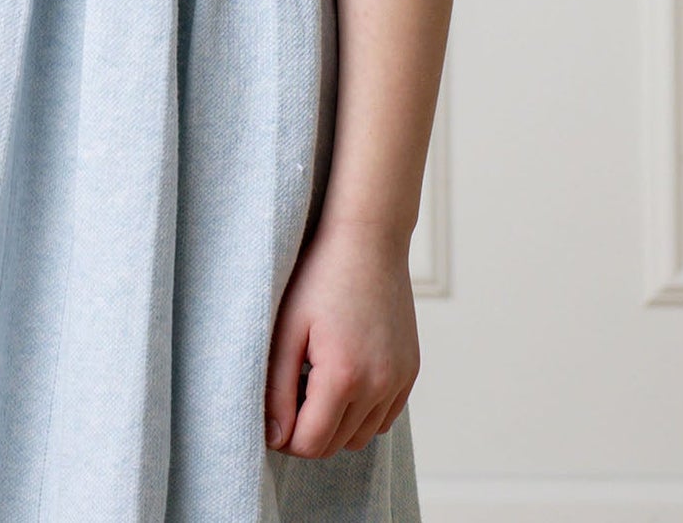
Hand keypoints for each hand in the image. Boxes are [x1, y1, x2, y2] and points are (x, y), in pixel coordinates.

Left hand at [264, 214, 418, 457]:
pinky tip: (343, 378)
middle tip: (290, 391)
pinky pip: (384, 417)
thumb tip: (274, 439)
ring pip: (362, 436)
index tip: (272, 413)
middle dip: (308, 430)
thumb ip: (277, 389)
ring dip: (336, 424)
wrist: (368, 238)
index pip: (311, 444)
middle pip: (336, 444)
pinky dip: (362, 412)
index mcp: (344, 376)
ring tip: (315, 380)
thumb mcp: (287, 330)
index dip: (285, 437)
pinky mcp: (410, 370)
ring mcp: (400, 379)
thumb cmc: (320, 276)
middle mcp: (380, 385)